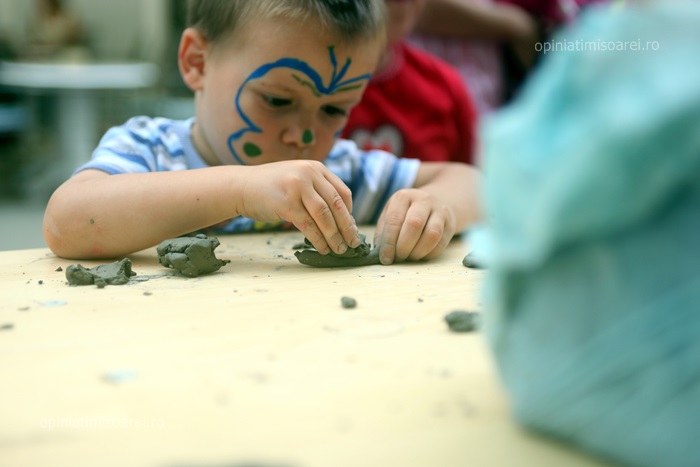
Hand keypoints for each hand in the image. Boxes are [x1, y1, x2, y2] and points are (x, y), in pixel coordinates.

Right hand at [239, 160, 360, 254]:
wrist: (240, 186)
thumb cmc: (271, 187)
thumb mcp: (297, 178)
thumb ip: (316, 190)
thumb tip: (340, 218)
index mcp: (316, 168)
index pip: (342, 192)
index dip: (350, 213)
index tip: (352, 228)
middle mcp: (309, 174)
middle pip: (336, 205)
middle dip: (347, 227)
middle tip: (354, 243)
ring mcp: (297, 188)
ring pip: (324, 216)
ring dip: (335, 236)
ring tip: (340, 249)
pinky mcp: (286, 203)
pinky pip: (308, 225)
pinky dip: (318, 239)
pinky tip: (323, 249)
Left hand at [374, 188, 456, 264]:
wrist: (434, 203)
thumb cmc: (406, 212)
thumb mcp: (391, 214)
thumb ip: (383, 231)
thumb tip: (380, 252)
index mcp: (404, 196)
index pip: (394, 220)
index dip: (389, 242)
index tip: (385, 258)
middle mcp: (423, 200)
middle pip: (414, 225)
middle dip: (403, 246)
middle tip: (398, 257)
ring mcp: (440, 211)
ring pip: (432, 234)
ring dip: (418, 252)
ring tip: (410, 257)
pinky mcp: (450, 224)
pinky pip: (441, 243)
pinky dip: (429, 254)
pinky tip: (420, 255)